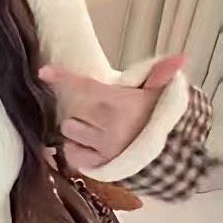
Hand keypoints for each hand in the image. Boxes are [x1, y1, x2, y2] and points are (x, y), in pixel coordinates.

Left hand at [38, 55, 183, 169]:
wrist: (172, 158)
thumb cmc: (159, 120)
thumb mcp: (161, 95)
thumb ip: (162, 74)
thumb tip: (179, 57)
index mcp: (120, 104)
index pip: (84, 87)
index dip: (62, 78)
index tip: (43, 72)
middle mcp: (107, 126)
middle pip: (72, 110)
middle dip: (78, 108)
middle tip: (93, 109)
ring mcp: (102, 147)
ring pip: (68, 131)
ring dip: (75, 129)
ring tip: (91, 127)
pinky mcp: (100, 165)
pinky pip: (72, 155)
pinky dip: (75, 149)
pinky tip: (86, 145)